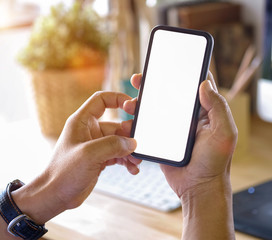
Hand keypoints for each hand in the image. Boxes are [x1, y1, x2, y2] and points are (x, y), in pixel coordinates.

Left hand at [12, 91, 140, 224]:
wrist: (55, 196)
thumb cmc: (64, 173)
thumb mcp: (89, 155)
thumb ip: (113, 145)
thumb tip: (132, 143)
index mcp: (82, 121)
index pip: (101, 100)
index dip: (118, 98)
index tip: (133, 105)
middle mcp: (90, 131)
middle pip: (117, 124)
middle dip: (130, 136)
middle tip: (138, 147)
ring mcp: (96, 145)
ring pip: (120, 142)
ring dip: (131, 151)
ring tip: (136, 162)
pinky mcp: (100, 159)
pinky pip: (119, 155)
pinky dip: (127, 160)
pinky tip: (132, 169)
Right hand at [128, 73, 237, 196]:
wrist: (198, 187)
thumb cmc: (215, 163)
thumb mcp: (224, 134)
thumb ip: (218, 108)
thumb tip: (204, 83)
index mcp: (205, 111)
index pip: (195, 84)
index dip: (184, 70)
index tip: (169, 60)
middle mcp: (189, 116)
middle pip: (170, 92)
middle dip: (155, 83)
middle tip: (140, 77)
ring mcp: (174, 127)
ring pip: (156, 107)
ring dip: (142, 100)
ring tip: (131, 101)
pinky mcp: (162, 138)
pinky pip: (149, 124)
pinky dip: (138, 118)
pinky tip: (130, 116)